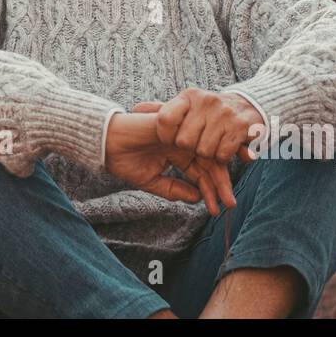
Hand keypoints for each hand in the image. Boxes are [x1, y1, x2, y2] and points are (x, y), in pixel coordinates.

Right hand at [103, 110, 234, 214]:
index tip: (217, 209)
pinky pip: (201, 139)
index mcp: (178, 154)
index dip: (210, 190)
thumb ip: (173, 189)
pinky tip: (220, 169)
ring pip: (208, 153)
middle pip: (209, 163)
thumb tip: (197, 198)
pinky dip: (213, 153)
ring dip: (218, 176)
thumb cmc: (124, 161)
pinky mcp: (180, 127)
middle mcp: (184, 143)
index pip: (200, 172)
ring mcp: (183, 134)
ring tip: (224, 197)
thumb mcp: (151, 181)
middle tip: (229, 205)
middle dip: (220, 185)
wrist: (107, 144)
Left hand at [147, 88, 264, 166]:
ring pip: (204, 151)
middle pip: (185, 142)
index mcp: (188, 96)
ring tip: (211, 144)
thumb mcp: (185, 106)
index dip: (165, 136)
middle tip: (196, 143)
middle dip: (190, 149)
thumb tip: (135, 109)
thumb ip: (161, 110)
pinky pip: (222, 155)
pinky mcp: (241, 127)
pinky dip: (222, 158)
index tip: (170, 141)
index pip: (165, 119)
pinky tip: (224, 147)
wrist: (247, 106)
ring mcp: (224, 113)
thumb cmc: (207, 111)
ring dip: (207, 155)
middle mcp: (206, 101)